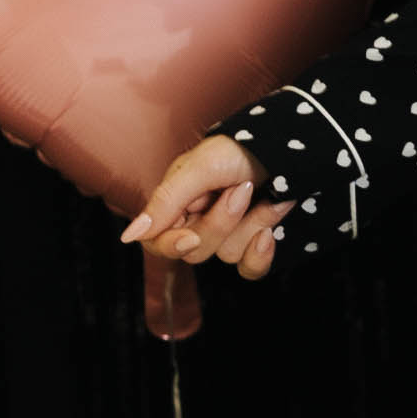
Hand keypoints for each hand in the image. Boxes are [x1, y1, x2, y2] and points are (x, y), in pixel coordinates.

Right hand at [123, 135, 288, 279]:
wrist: (287, 148)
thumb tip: (129, 236)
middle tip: (240, 189)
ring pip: (227, 255)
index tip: (189, 236)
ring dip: (250, 223)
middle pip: (196, 251)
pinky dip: (261, 253)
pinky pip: (249, 269)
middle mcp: (199, 223)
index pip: (158, 242)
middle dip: (221, 222)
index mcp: (177, 204)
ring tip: (260, 193)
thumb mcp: (198, 169)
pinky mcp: (254, 246)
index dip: (171, 245)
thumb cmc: (238, 150)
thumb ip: (165, 202)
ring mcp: (228, 236)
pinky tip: (271, 232)